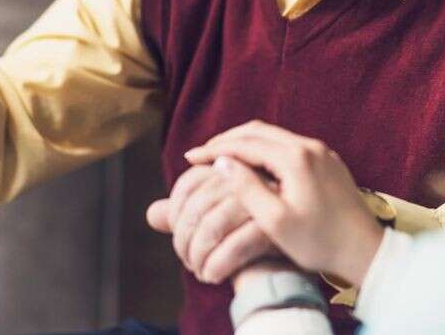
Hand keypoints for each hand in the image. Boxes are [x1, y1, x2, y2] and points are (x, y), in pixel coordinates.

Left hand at [145, 165, 277, 283]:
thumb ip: (184, 215)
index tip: (179, 239)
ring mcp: (262, 197)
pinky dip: (216, 266)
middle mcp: (246, 175)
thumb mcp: (216, 222)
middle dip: (184, 241)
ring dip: (198, 256)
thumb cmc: (249, 238)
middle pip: (197, 207)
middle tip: (187, 261)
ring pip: (212, 226)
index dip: (176, 214)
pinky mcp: (274, 225)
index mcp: (230, 167)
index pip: (188, 184)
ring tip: (199, 271)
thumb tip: (153, 214)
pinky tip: (212, 277)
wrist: (291, 260)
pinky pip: (234, 246)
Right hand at [185, 121, 383, 285]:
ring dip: (245, 143)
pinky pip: (287, 145)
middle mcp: (309, 147)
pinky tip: (252, 166)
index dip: (214, 149)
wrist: (364, 249)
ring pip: (273, 136)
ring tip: (221, 158)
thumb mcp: (275, 221)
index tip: (189, 159)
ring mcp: (321, 152)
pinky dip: (263, 150)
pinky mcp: (327, 161)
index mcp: (295, 158)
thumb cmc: (319, 242)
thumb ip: (247, 189)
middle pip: (258, 131)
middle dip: (226, 140)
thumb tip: (222, 163)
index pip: (245, 143)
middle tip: (200, 154)